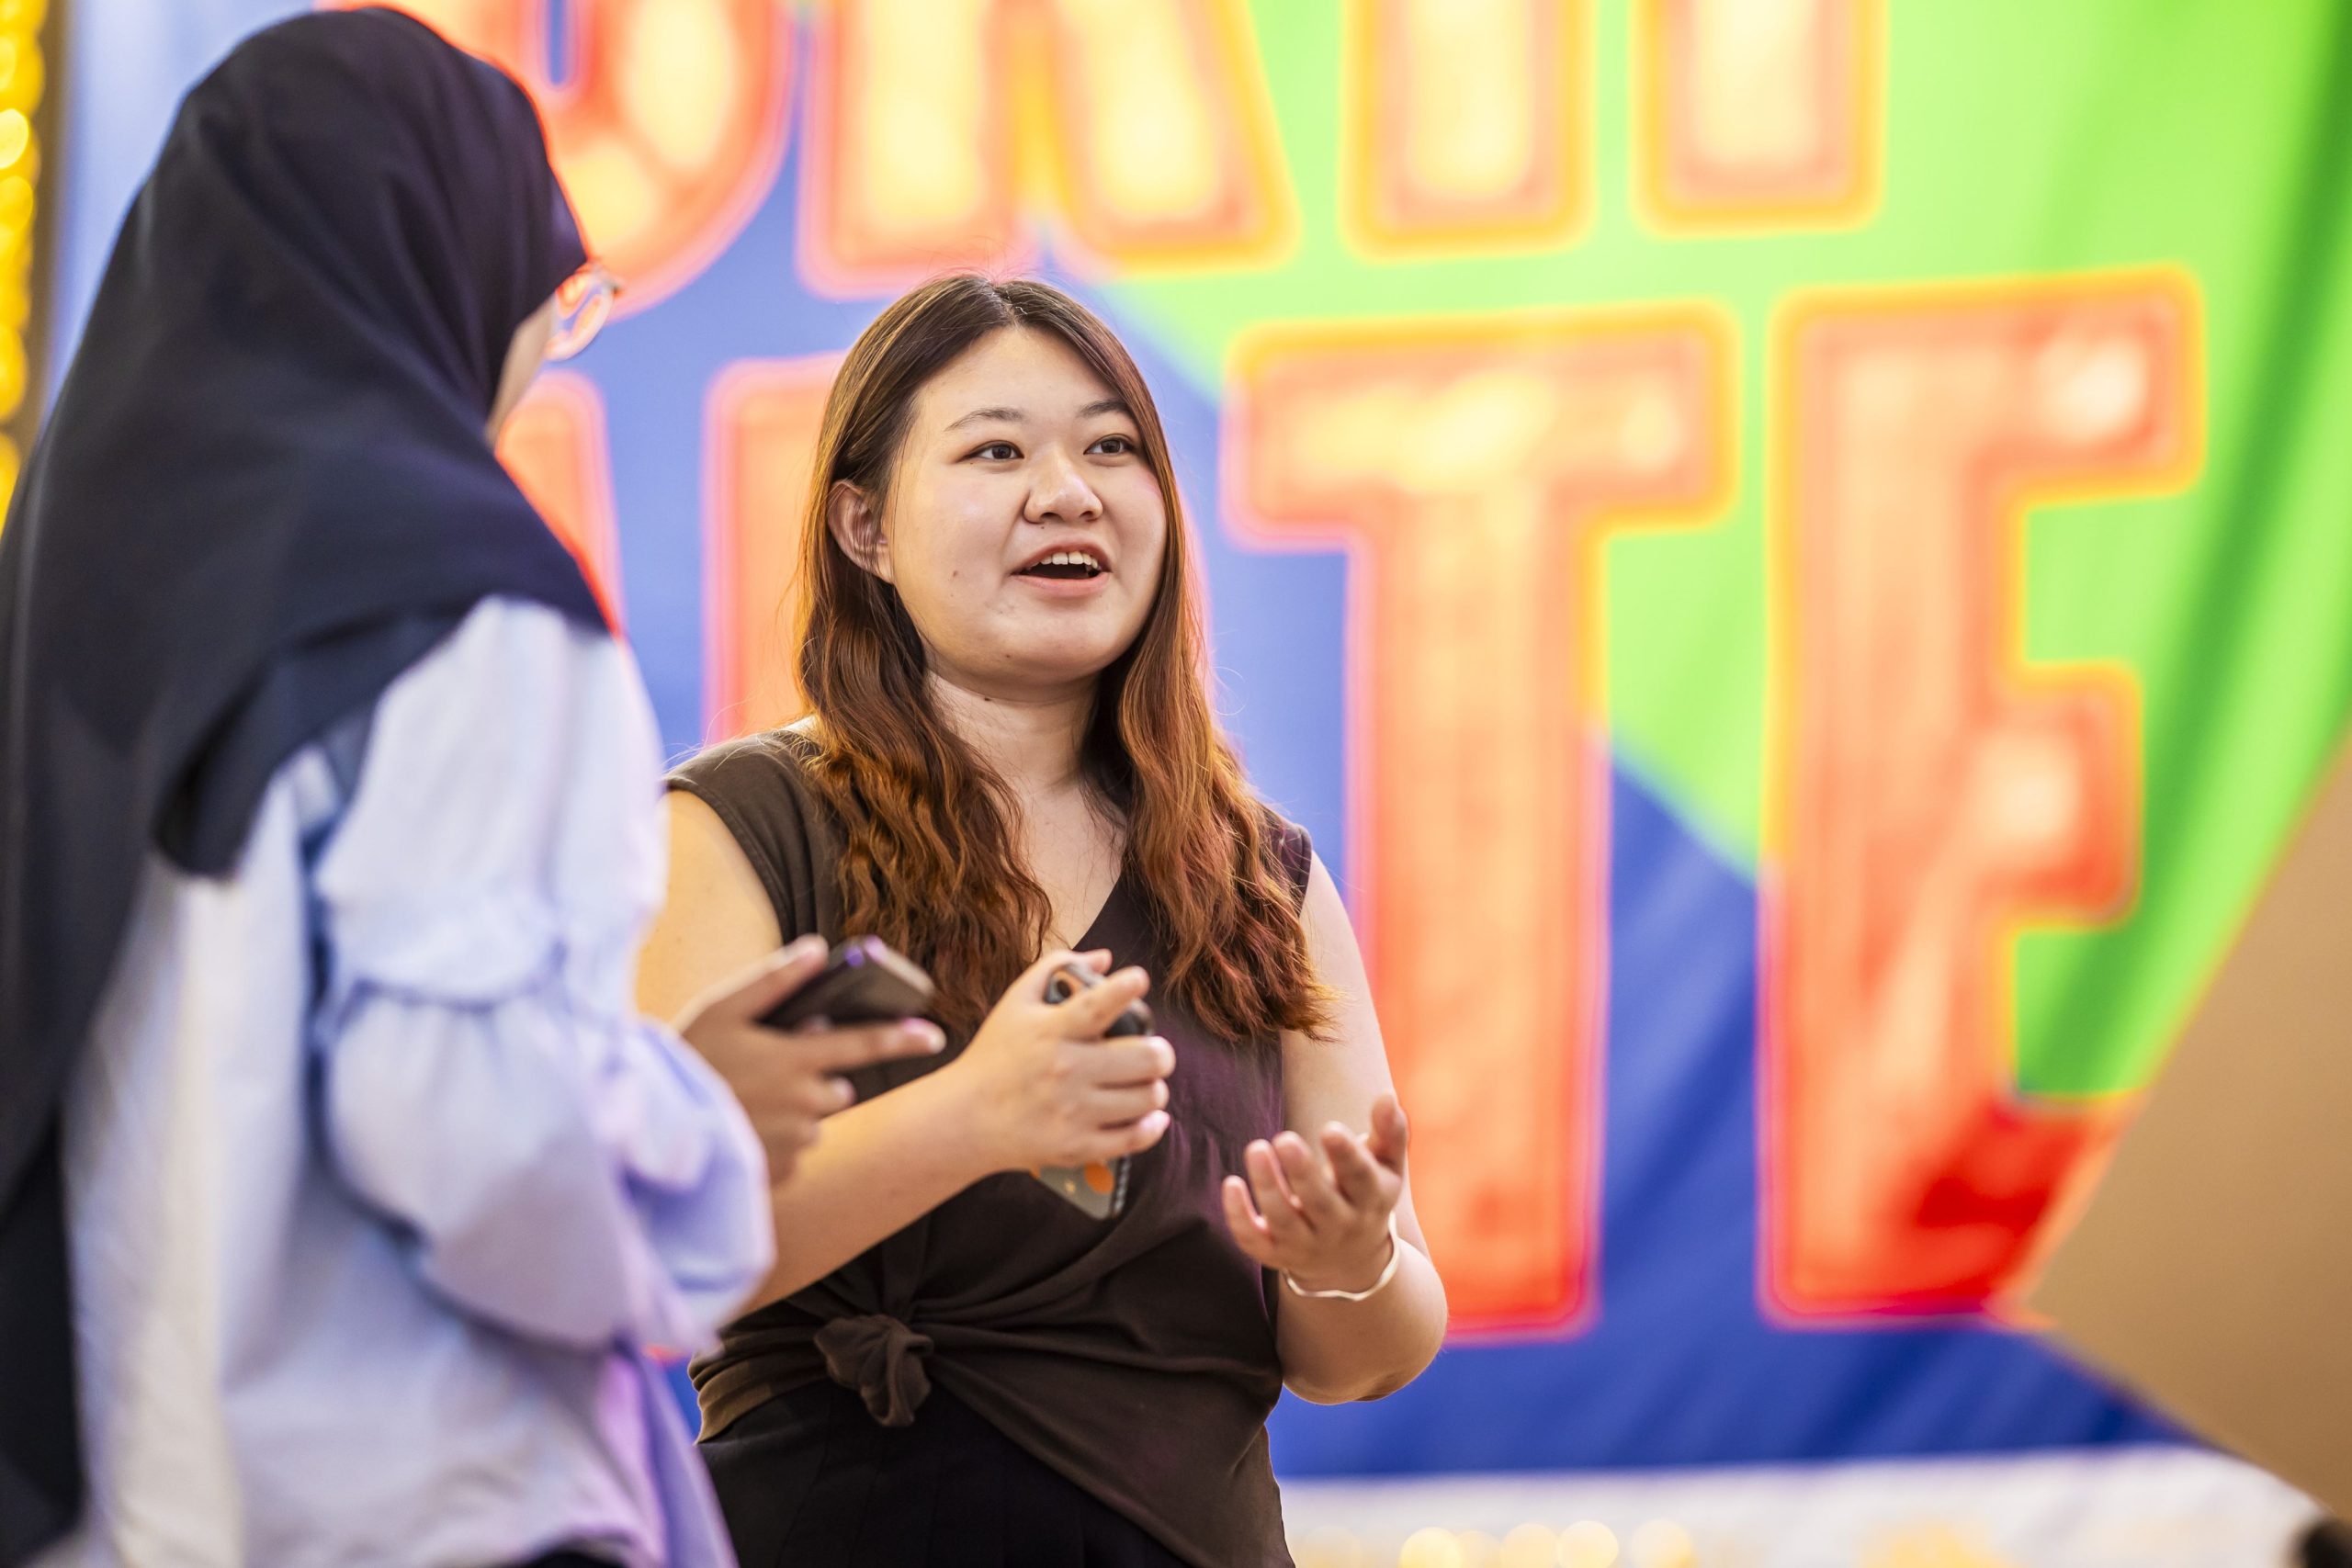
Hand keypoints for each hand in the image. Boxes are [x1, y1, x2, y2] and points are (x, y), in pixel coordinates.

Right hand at [675, 935, 944, 1181]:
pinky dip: (774, 1141)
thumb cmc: (684, 1060)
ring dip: (792, 1113)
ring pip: (812, 1122)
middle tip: (767, 1073)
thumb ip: (773, 980)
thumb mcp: (721, 1009)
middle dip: (815, 1080)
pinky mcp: (779, 1172)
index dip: (903, 1038)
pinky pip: (791, 1153)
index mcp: (795, 1059)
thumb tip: (817, 949)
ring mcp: (793, 1143)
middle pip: (836, 1090)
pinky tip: (741, 1130)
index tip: (936, 1036)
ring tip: (744, 1103)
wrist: (649, 1128)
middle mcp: (803, 1104)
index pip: (864, 1044)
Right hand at [942, 947, 1174, 1173]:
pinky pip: (1135, 1138)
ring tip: (1145, 1082)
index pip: (1097, 1006)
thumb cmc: (994, 1055)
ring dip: (1155, 1088)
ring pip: (1148, 1097)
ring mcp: (1072, 1112)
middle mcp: (1065, 1071)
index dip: (1125, 989)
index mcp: (1051, 1032)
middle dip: (1160, 1052)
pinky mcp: (1077, 1147)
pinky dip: (1152, 1125)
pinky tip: (1151, 1113)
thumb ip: (1056, 969)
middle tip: (1155, 1052)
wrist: (963, 1118)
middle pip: (1146, 1058)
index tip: (1139, 979)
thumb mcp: (1016, 1003)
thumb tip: (1106, 957)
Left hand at [1222, 1093, 1409, 1294]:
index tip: (1329, 1129)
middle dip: (1302, 1173)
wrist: (1352, 1259)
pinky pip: (1254, 1241)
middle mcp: (1340, 1226)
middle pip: (1321, 1203)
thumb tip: (1387, 1096)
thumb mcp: (1386, 1166)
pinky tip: (1231, 1183)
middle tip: (1284, 1138)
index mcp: (1370, 1199)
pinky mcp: (1276, 1254)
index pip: (1360, 1179)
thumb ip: (1389, 1131)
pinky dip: (1239, 1217)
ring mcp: (1307, 1244)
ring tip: (1256, 1148)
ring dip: (1268, 1187)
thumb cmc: (1365, 1194)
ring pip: (1285, 1221)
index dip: (1346, 1155)